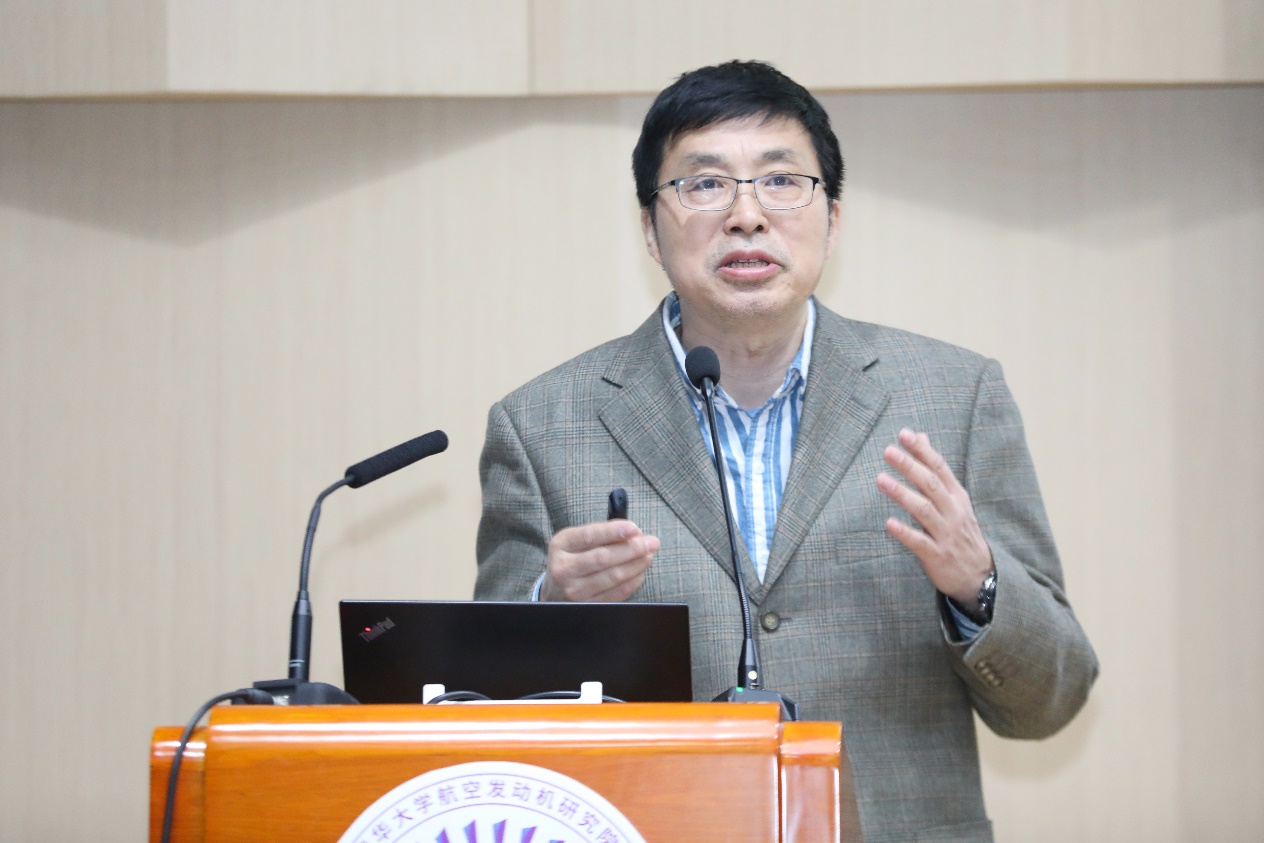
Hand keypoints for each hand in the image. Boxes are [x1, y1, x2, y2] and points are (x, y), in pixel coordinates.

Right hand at [540, 520, 659, 601]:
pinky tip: (640, 572)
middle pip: (603, 558)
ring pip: (612, 576)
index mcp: (561, 545)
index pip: (589, 536)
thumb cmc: (572, 558)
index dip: (613, 532)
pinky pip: (616, 594)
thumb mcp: (576, 540)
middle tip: (652, 542)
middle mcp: (564, 569)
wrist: (554, 590)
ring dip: (636, 564)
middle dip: (632, 549)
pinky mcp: (588, 606)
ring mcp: (574, 591)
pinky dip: (632, 581)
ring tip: (649, 555)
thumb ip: (601, 533)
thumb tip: (633, 532)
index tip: (634, 528)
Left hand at [877, 428, 992, 605]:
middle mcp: (953, 513)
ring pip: (924, 510)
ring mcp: (946, 534)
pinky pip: (920, 542)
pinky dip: (905, 532)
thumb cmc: (960, 532)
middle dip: (910, 466)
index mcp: (957, 497)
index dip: (923, 451)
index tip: (905, 434)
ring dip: (902, 494)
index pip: (940, 468)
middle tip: (889, 451)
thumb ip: (936, 470)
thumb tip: (921, 437)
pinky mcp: (937, 555)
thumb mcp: (955, 500)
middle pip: (931, 485)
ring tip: (881, 480)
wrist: (980, 576)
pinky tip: (889, 523)